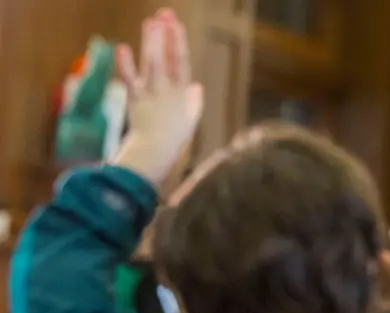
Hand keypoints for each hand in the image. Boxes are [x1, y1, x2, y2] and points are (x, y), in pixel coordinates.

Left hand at [112, 8, 203, 184]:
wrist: (156, 151)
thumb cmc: (174, 136)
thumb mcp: (192, 119)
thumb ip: (194, 101)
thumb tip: (196, 86)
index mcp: (183, 92)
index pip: (181, 61)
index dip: (178, 41)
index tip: (175, 24)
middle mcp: (168, 89)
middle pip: (166, 57)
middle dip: (165, 34)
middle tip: (164, 14)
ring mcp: (151, 94)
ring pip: (151, 63)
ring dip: (151, 42)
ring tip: (150, 22)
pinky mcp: (135, 100)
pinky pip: (130, 80)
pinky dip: (126, 65)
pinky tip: (122, 48)